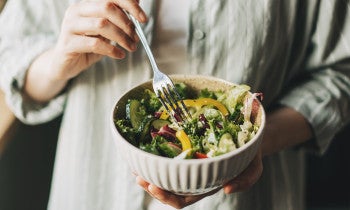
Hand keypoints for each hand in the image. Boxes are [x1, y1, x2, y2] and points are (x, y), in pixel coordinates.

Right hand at [49, 0, 146, 80]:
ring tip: (130, 47)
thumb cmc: (88, 46)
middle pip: (107, 7)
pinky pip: (94, 44)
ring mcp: (70, 26)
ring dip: (121, 37)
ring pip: (101, 24)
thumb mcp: (106, 31)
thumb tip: (137, 3)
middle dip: (126, 23)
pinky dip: (112, 50)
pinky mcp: (68, 44)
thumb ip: (118, 18)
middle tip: (135, 37)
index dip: (130, 5)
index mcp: (86, 5)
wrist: (65, 64)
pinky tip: (119, 55)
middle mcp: (76, 11)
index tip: (143, 18)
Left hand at [135, 149, 262, 208]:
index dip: (167, 197)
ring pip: (166, 174)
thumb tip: (228, 190)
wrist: (248, 135)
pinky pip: (169, 156)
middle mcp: (195, 176)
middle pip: (170, 188)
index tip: (153, 186)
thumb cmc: (250, 153)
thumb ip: (246, 180)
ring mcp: (190, 163)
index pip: (184, 198)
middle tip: (139, 177)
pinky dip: (156, 157)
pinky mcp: (187, 150)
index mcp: (207, 184)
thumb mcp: (254, 167)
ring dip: (149, 172)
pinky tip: (145, 151)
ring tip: (135, 167)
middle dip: (152, 186)